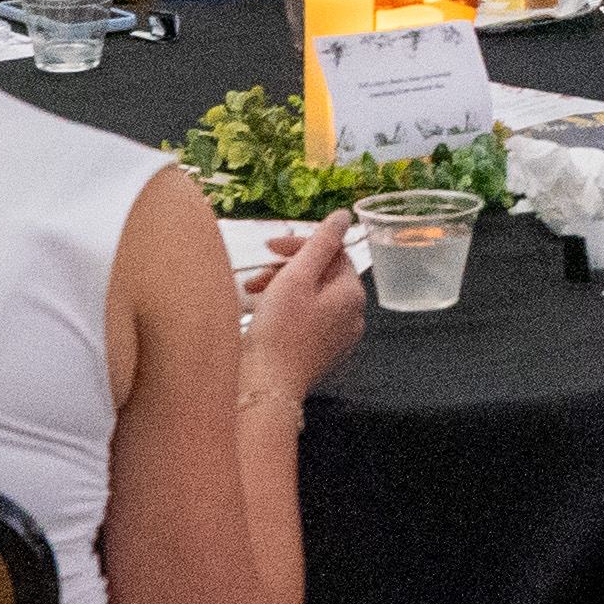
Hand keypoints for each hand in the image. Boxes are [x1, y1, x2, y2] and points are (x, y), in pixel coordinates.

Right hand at [238, 210, 368, 397]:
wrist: (265, 388)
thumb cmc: (278, 331)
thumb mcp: (296, 278)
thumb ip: (321, 243)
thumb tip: (344, 215)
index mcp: (352, 294)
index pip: (332, 253)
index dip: (299, 245)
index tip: (267, 247)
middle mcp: (352, 315)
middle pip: (322, 276)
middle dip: (286, 270)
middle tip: (255, 276)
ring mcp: (338, 337)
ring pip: (311, 298)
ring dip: (281, 289)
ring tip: (250, 294)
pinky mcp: (320, 354)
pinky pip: (307, 320)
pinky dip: (285, 310)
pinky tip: (261, 315)